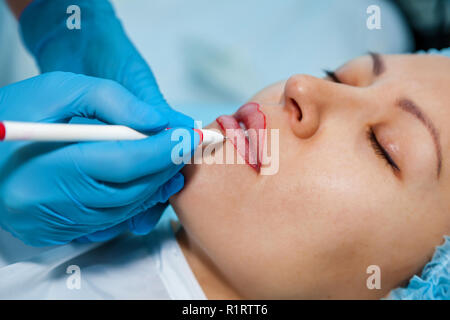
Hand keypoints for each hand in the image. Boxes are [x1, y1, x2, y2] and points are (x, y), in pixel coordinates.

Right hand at [19, 0, 195, 238]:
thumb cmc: (14, 110)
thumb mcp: (60, 89)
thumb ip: (112, 100)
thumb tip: (159, 122)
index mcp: (48, 166)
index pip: (126, 162)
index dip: (163, 149)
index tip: (190, 136)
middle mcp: (49, 204)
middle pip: (130, 190)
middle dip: (163, 166)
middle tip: (183, 146)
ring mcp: (50, 223)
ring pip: (123, 209)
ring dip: (152, 185)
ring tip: (166, 161)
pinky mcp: (51, 232)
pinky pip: (106, 221)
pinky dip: (130, 200)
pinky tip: (139, 180)